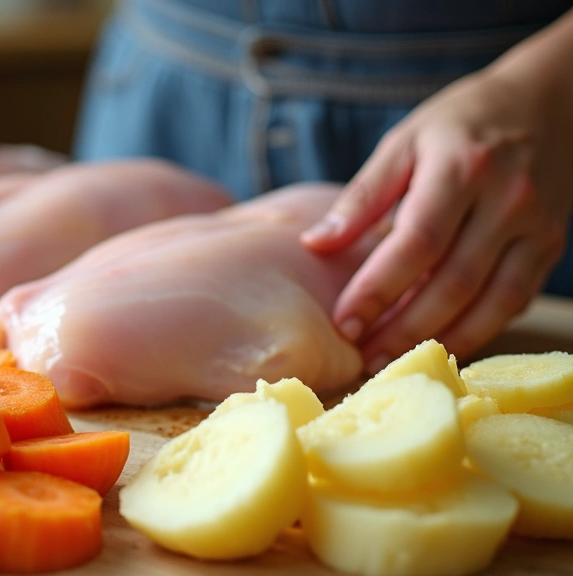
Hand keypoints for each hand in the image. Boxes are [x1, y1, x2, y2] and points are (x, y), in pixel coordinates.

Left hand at [301, 68, 572, 370]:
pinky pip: (514, 302)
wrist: (546, 102)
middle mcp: (507, 200)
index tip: (344, 322)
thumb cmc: (459, 124)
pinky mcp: (550, 247)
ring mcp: (536, 227)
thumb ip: (362, 197)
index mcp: (461, 168)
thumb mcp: (404, 144)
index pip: (417, 242)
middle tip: (361, 356)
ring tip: (390, 360)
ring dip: (439, 340)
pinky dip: (476, 330)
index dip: (379, 289)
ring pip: (490, 302)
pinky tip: (437, 343)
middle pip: (453, 282)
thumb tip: (314, 244)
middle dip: (403, 327)